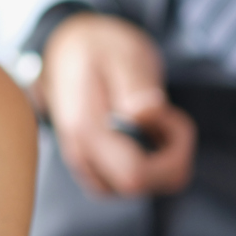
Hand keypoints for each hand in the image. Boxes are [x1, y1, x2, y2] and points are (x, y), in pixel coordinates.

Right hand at [35, 12, 195, 196]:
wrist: (67, 48)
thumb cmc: (98, 47)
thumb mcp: (123, 51)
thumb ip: (134, 82)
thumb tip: (145, 115)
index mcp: (85, 130)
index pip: (134, 175)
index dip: (167, 153)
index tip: (165, 113)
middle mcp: (81, 156)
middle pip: (138, 186)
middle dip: (169, 155)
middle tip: (165, 111)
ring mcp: (87, 165)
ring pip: (139, 188)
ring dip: (162, 158)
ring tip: (154, 117)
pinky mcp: (96, 166)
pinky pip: (132, 182)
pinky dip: (152, 161)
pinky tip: (147, 130)